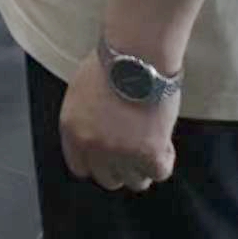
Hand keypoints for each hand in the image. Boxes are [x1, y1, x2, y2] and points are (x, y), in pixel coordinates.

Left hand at [60, 53, 177, 192]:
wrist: (136, 58)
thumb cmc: (111, 66)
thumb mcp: (82, 94)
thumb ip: (87, 121)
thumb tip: (99, 135)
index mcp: (72, 130)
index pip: (80, 167)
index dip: (98, 163)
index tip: (110, 157)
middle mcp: (92, 146)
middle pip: (108, 179)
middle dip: (122, 167)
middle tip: (134, 149)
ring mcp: (120, 152)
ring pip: (135, 181)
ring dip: (144, 165)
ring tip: (149, 140)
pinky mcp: (148, 153)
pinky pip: (160, 172)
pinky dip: (165, 159)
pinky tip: (163, 138)